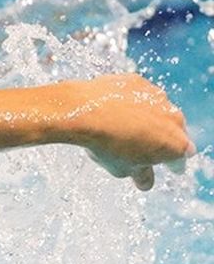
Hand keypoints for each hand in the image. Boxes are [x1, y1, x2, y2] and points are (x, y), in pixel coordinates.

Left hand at [68, 73, 194, 190]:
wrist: (83, 111)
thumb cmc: (105, 144)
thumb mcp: (123, 169)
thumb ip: (141, 175)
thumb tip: (145, 181)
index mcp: (175, 145)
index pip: (180, 159)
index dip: (172, 165)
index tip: (171, 168)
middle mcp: (174, 119)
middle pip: (172, 132)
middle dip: (161, 141)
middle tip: (148, 148)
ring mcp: (157, 97)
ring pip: (156, 111)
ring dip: (147, 119)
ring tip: (125, 129)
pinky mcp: (137, 82)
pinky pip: (136, 96)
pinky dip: (129, 103)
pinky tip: (113, 110)